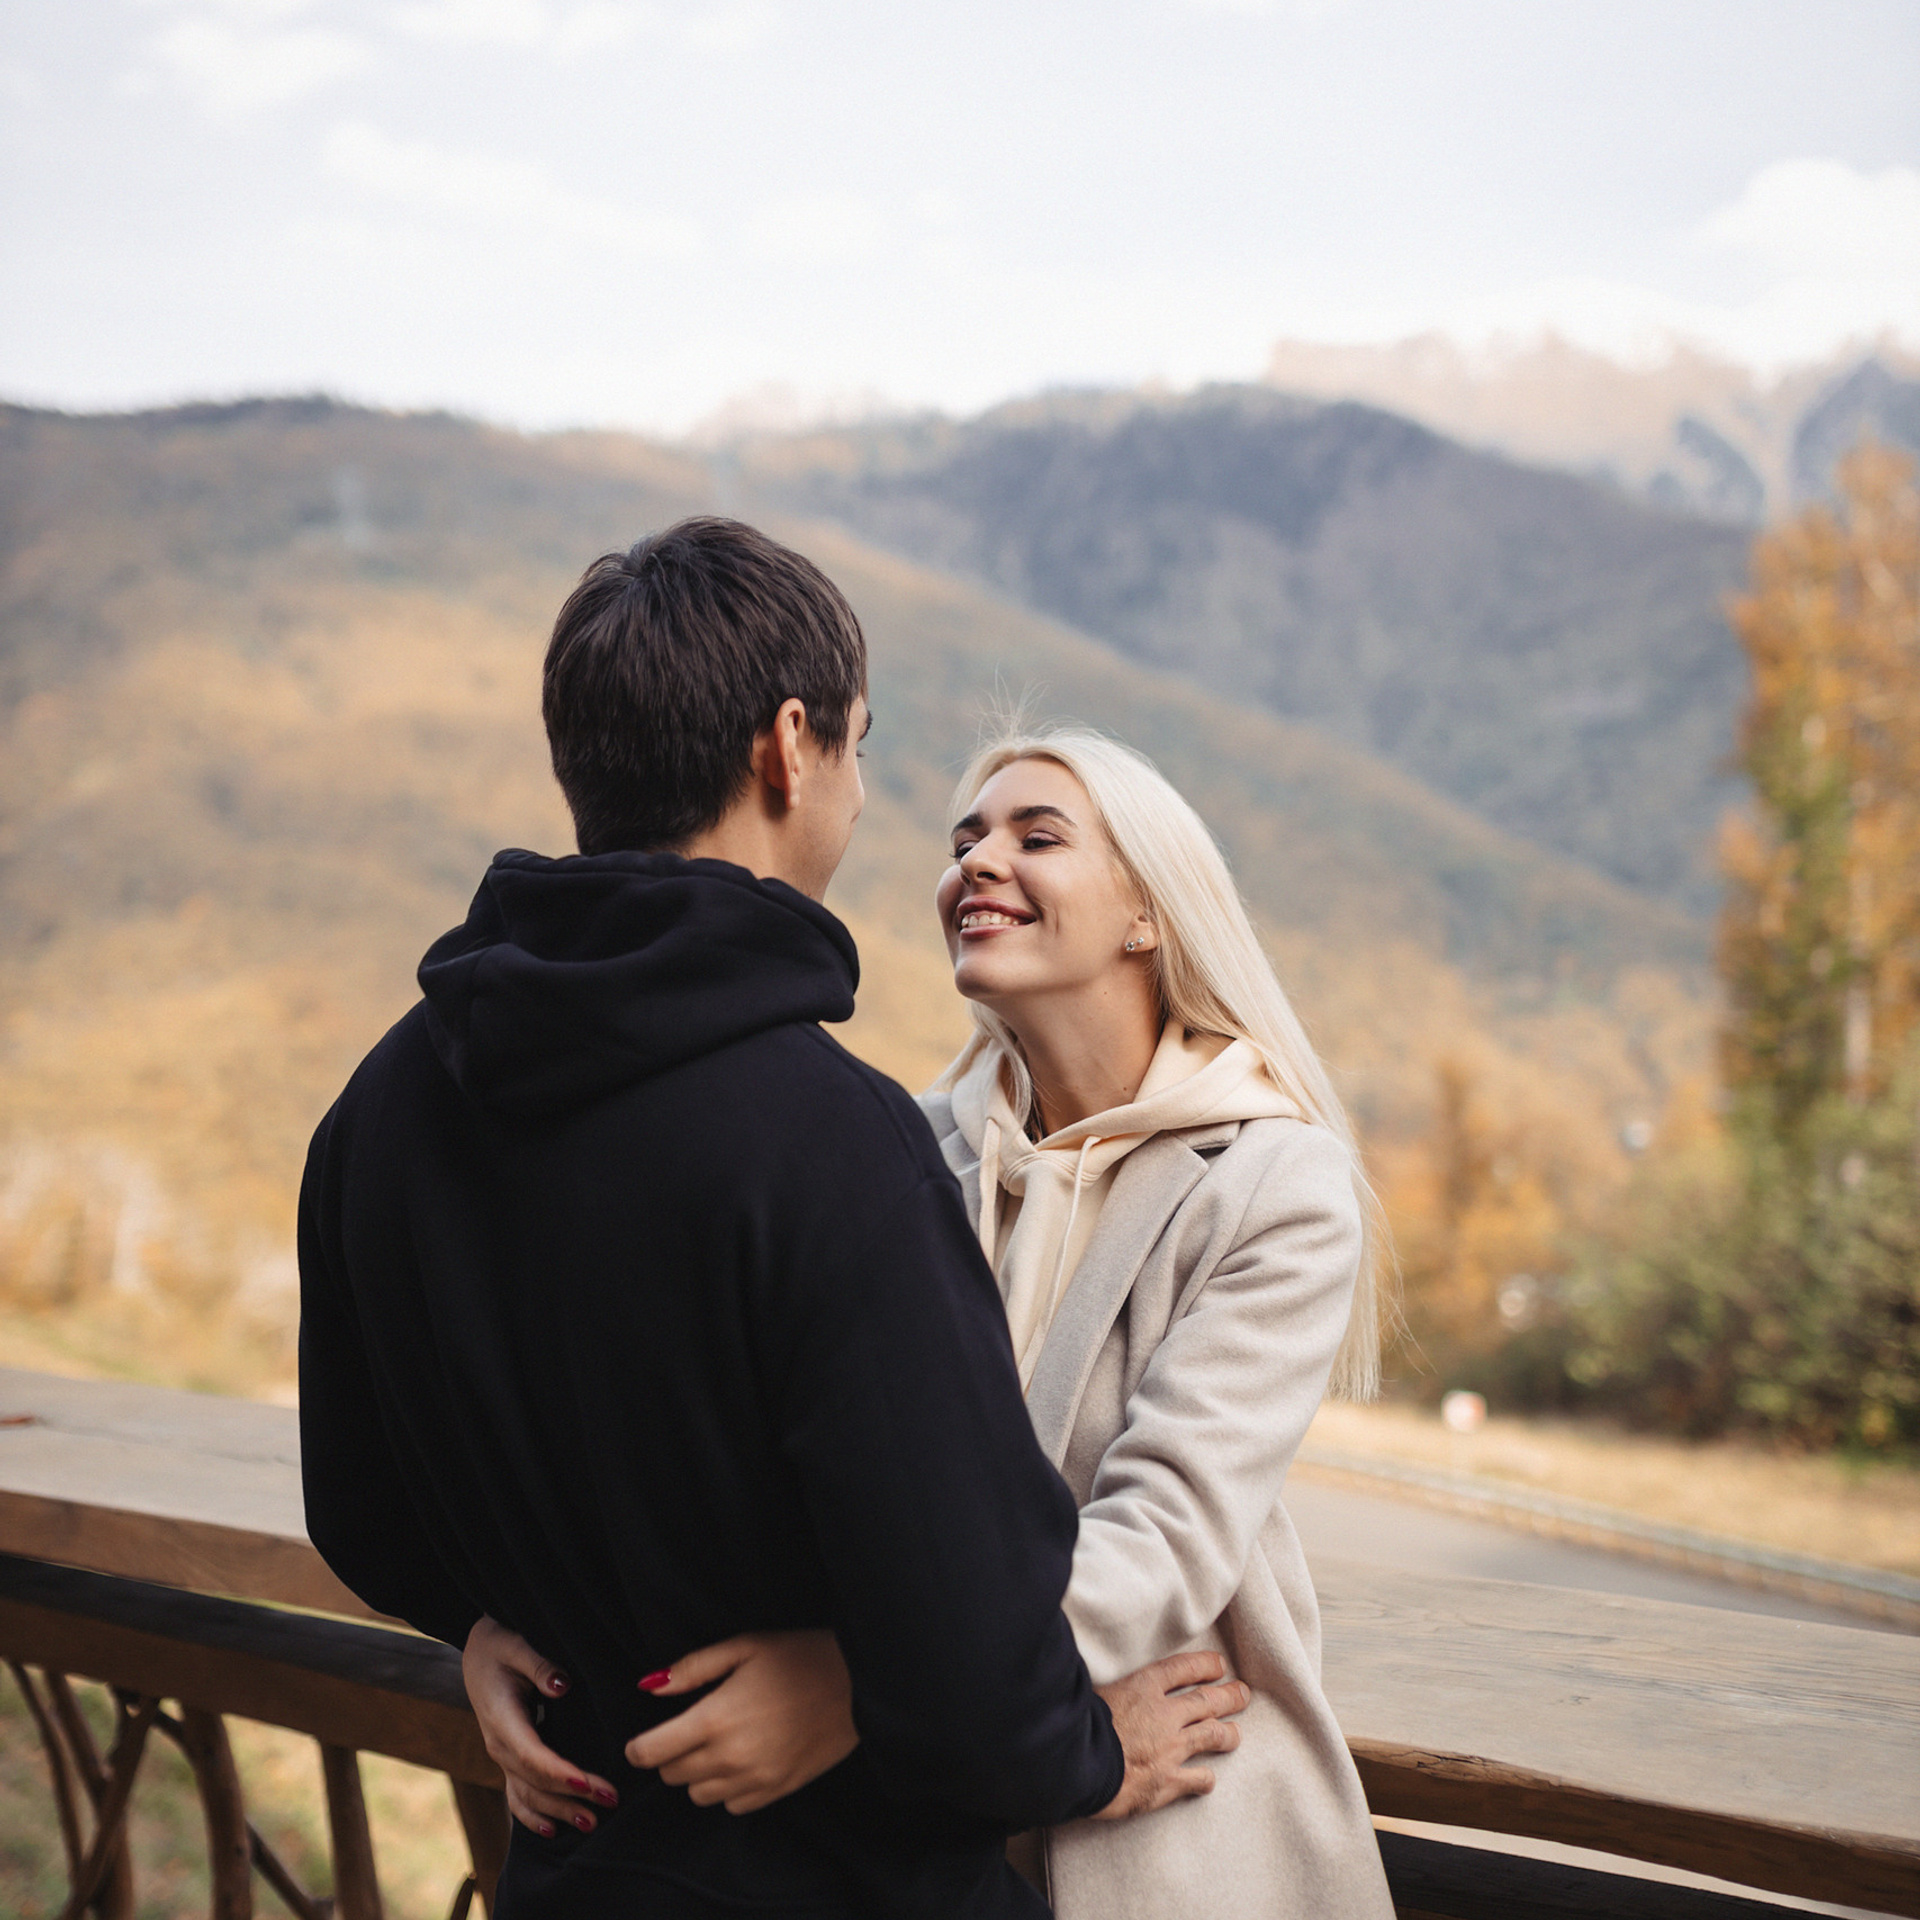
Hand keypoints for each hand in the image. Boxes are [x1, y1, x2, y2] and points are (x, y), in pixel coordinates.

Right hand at [462, 1615, 617, 1837]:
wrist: (476, 1652)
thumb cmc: (499, 1644)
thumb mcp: (516, 1644)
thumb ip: (539, 1664)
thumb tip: (562, 1686)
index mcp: (501, 1719)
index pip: (532, 1755)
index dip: (558, 1772)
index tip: (587, 1783)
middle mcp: (499, 1744)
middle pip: (535, 1781)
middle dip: (571, 1796)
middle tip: (610, 1801)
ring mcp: (501, 1755)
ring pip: (527, 1795)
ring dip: (558, 1811)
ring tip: (591, 1823)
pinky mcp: (508, 1757)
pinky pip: (517, 1795)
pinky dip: (533, 1816)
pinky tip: (553, 1830)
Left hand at [626, 1630, 857, 1814]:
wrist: (857, 1684)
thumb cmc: (800, 1656)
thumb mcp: (745, 1646)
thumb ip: (693, 1668)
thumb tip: (651, 1686)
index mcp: (715, 1718)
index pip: (652, 1752)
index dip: (638, 1748)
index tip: (640, 1742)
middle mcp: (729, 1757)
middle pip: (672, 1775)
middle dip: (671, 1755)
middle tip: (690, 1729)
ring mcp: (754, 1779)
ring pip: (698, 1795)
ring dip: (698, 1773)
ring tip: (719, 1744)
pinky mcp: (776, 1791)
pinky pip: (732, 1805)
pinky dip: (728, 1788)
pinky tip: (743, 1760)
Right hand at [1092, 1650, 1249, 1819]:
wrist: (1077, 1764)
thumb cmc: (1076, 1723)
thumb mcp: (1093, 1689)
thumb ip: (1110, 1685)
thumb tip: (1103, 1680)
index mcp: (1143, 1686)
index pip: (1183, 1668)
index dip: (1204, 1665)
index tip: (1219, 1666)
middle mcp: (1164, 1714)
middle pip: (1207, 1700)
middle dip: (1229, 1696)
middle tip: (1242, 1693)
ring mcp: (1170, 1748)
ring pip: (1212, 1735)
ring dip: (1228, 1734)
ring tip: (1235, 1734)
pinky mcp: (1168, 1781)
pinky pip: (1198, 1779)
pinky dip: (1206, 1779)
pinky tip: (1208, 1780)